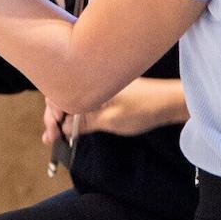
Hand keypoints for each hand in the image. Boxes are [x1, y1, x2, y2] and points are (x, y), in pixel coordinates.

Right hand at [43, 77, 185, 147]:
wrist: (170, 102)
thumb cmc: (145, 108)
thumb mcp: (112, 120)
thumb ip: (85, 123)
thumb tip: (63, 128)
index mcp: (91, 83)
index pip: (59, 96)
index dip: (52, 116)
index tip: (52, 133)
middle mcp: (90, 81)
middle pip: (61, 97)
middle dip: (53, 117)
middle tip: (50, 137)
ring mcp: (96, 87)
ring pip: (70, 100)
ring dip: (62, 117)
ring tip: (55, 136)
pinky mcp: (103, 93)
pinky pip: (82, 102)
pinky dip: (74, 114)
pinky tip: (69, 126)